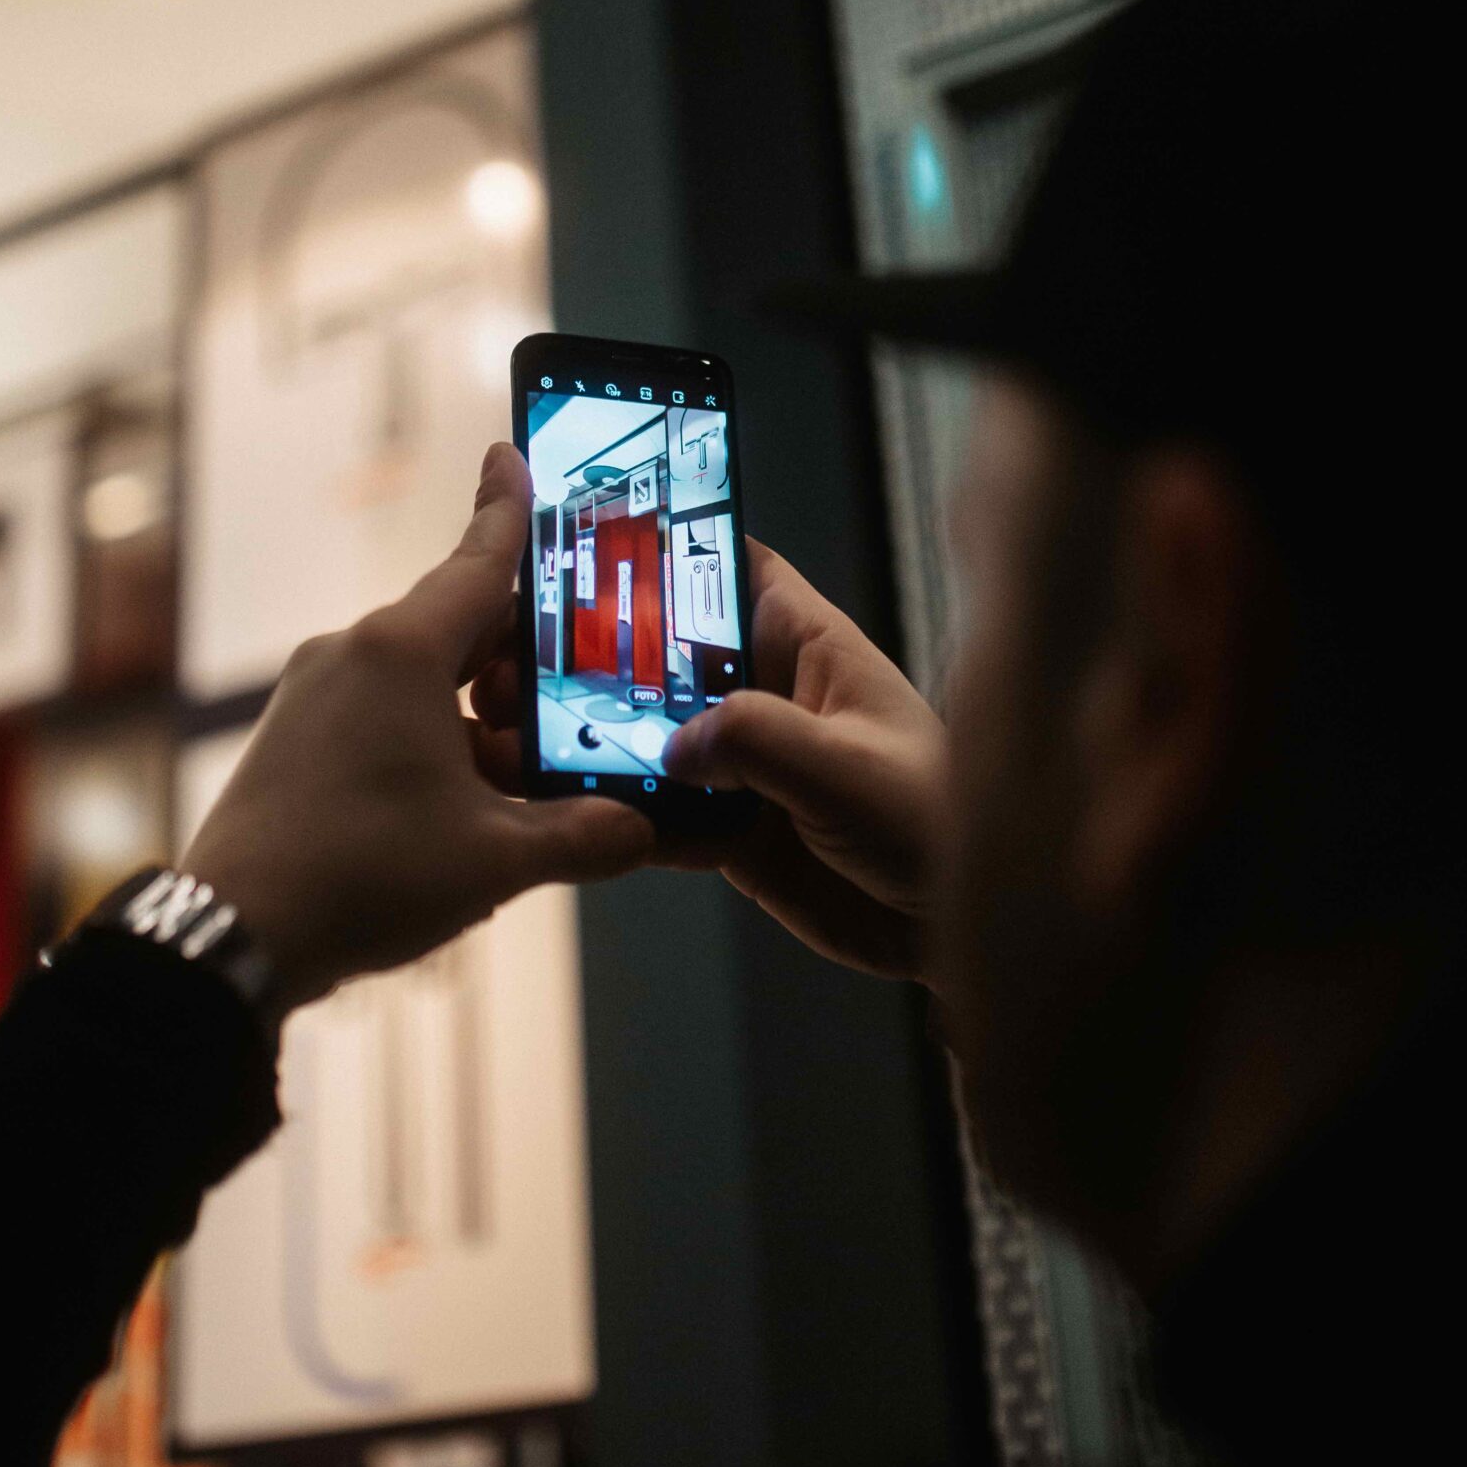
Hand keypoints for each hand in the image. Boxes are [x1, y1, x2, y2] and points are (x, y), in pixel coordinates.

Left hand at [182, 444, 652, 1017]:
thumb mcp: (495, 860)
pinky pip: (377, 711)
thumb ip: (580, 836)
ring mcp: (311, 693)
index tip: (513, 452)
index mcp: (402, 652)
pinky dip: (427, 736)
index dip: (508, 507)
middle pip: (457, 623)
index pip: (478, 558)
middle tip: (575, 686)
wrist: (230, 936)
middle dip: (518, 654)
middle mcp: (351, 652)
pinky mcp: (290, 736)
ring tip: (521, 777)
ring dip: (475, 713)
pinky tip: (458, 802)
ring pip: (418, 676)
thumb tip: (638, 829)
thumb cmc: (360, 879)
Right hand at [471, 539, 945, 977]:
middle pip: (668, 654)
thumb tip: (677, 742)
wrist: (953, 927)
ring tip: (513, 735)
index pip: (732, 570)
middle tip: (517, 656)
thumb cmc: (935, 822)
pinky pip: (657, 812)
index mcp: (809, 648)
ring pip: (649, 736)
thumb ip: (760, 742)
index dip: (670, 548)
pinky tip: (561, 809)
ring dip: (588, 739)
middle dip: (596, 655)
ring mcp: (746, 766)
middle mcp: (769, 697)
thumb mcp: (848, 769)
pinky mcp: (732, 832)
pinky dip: (613, 813)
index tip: (590, 540)